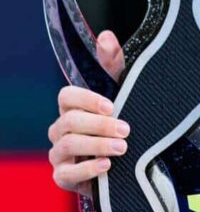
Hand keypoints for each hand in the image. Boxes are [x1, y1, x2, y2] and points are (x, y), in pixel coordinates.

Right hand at [48, 30, 127, 194]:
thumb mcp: (121, 89)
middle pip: (70, 122)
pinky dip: (86, 170)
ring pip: (68, 146)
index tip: (112, 105)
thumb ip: (113, 64)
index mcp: (72, 107)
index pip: (66, 96)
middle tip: (125, 129)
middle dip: (99, 125)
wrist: (128, 158)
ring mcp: (60, 153)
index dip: (87, 99)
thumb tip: (106, 36)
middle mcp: (61, 128)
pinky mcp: (64, 176)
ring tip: (122, 147)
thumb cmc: (120, 118)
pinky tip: (106, 166)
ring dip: (96, 146)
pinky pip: (65, 175)